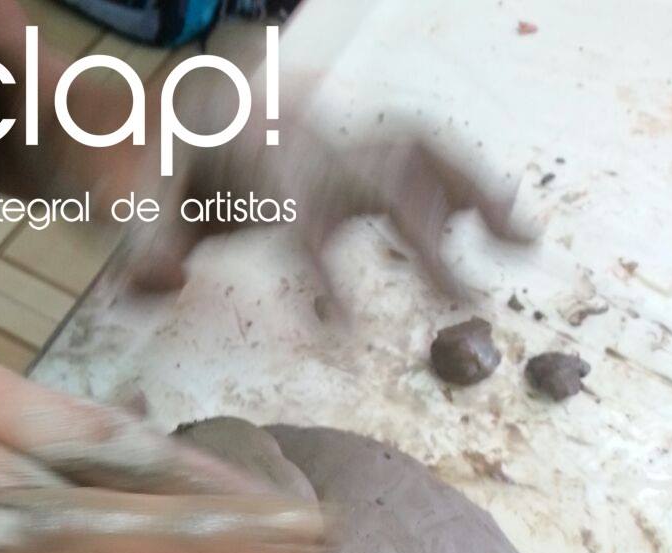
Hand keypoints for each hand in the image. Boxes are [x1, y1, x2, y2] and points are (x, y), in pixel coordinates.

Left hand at [117, 90, 529, 301]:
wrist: (203, 99)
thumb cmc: (179, 161)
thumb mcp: (147, 199)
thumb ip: (149, 242)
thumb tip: (154, 287)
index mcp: (260, 164)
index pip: (296, 221)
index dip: (322, 275)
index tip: (346, 334)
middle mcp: (315, 145)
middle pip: (380, 179)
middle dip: (424, 236)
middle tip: (466, 298)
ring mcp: (350, 139)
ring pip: (425, 150)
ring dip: (479, 191)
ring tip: (525, 241)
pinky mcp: (370, 146)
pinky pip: (431, 152)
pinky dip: (472, 181)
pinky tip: (504, 222)